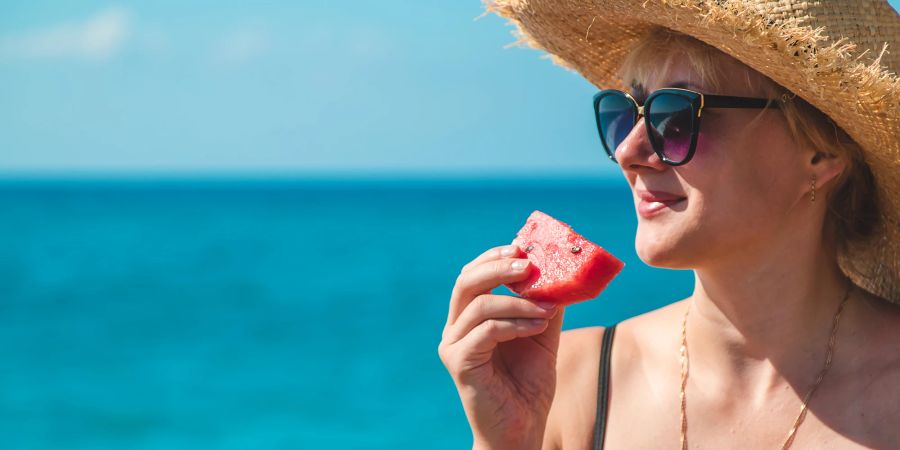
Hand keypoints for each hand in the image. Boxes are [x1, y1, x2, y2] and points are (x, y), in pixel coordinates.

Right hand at [438, 244, 564, 449]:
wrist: (520, 429)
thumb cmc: (527, 385)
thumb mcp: (540, 335)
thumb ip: (543, 304)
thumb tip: (560, 271)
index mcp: (469, 317)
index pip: (473, 275)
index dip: (494, 256)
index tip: (522, 244)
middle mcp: (455, 328)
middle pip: (466, 281)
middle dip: (497, 266)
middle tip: (528, 263)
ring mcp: (454, 344)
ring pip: (479, 304)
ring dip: (517, 301)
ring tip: (546, 307)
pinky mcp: (460, 362)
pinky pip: (487, 331)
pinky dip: (515, 323)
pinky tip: (538, 326)